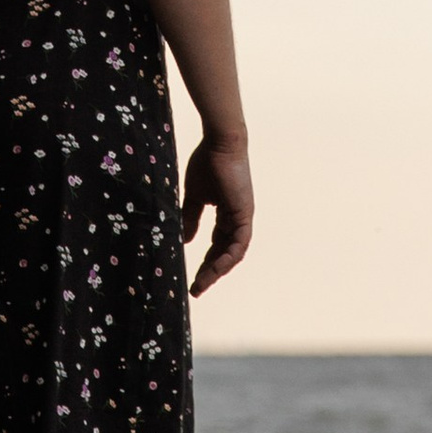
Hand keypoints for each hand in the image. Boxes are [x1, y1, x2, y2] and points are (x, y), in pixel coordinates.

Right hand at [182, 135, 252, 295]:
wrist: (220, 143)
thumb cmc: (207, 162)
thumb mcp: (194, 195)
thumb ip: (191, 217)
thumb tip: (187, 239)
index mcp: (227, 213)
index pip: (217, 244)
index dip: (206, 262)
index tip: (193, 277)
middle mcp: (237, 218)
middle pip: (225, 253)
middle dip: (210, 272)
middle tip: (196, 289)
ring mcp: (243, 217)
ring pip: (233, 253)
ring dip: (218, 270)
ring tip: (201, 284)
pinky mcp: (244, 214)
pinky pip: (239, 244)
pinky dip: (228, 258)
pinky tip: (215, 269)